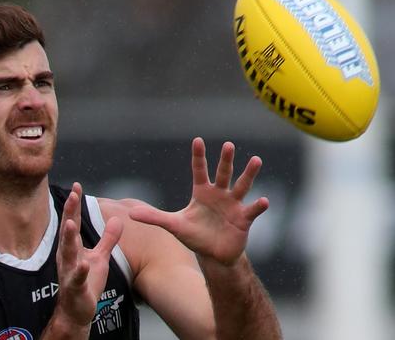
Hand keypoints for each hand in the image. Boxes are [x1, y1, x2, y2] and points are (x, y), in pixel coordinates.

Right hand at [54, 183, 123, 326]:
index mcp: (72, 247)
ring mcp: (69, 271)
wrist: (76, 310)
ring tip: (71, 224)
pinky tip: (85, 264)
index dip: (74, 205)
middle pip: (67, 231)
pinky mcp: (76, 287)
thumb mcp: (100, 257)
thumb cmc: (86, 281)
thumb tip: (117, 219)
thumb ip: (107, 239)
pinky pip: (77, 278)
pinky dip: (80, 271)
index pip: (72, 221)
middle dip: (69, 213)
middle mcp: (67, 256)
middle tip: (72, 196)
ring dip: (68, 238)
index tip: (77, 186)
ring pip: (67, 253)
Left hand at [129, 137, 267, 265]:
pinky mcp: (244, 219)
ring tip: (256, 160)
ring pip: (242, 186)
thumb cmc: (195, 236)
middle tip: (228, 145)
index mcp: (202, 192)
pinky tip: (264, 201)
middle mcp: (219, 194)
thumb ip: (154, 217)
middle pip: (222, 173)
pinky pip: (252, 210)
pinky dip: (258, 206)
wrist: (214, 254)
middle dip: (225, 160)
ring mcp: (233, 205)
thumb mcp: (174, 226)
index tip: (197, 140)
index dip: (198, 156)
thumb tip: (130, 214)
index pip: (199, 170)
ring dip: (249, 174)